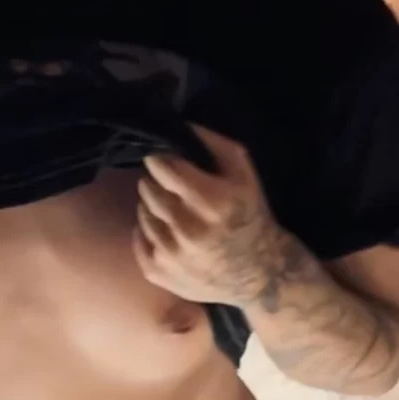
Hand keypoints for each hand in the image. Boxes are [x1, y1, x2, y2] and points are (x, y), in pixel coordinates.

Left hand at [133, 123, 286, 305]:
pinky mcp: (159, 273)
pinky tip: (168, 232)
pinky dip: (147, 233)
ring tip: (173, 211)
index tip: (166, 162)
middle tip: (170, 187)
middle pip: (148, 190)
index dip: (161, 161)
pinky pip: (138, 241)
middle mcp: (189, 230)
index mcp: (212, 201)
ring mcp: (171, 255)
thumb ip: (214, 145)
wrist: (260, 273)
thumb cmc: (250, 216)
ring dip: (152, 207)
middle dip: (156, 183)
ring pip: (142, 214)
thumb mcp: (245, 174)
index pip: (164, 168)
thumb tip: (180, 126)